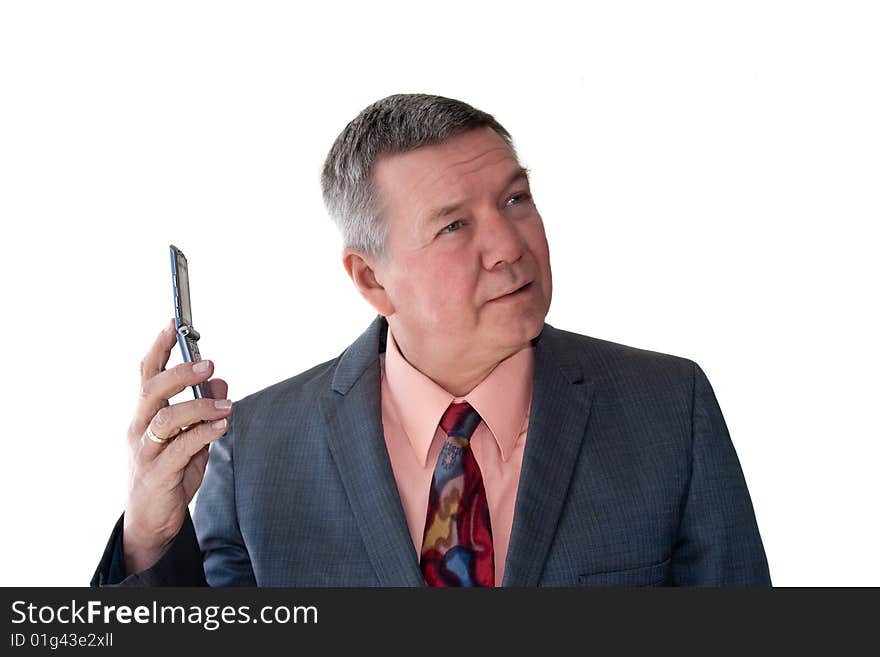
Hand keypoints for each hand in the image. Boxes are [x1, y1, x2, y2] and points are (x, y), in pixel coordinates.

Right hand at [122, 318, 232, 574]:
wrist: (151, 521)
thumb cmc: (171, 474)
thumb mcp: (192, 437)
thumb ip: (204, 411)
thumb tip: (222, 383)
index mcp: (145, 415)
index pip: (145, 374)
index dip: (158, 347)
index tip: (173, 323)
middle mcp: (139, 428)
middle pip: (152, 390)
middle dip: (179, 372)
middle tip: (208, 364)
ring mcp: (145, 452)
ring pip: (165, 418)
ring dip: (199, 406)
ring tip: (226, 405)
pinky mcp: (157, 474)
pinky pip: (180, 449)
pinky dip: (203, 433)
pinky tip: (222, 425)